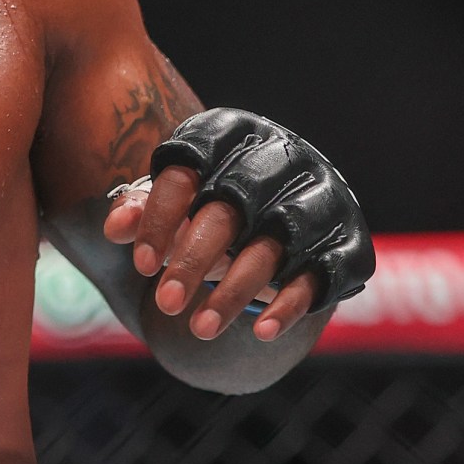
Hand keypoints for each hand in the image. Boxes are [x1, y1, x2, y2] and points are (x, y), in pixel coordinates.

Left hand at [103, 108, 372, 342]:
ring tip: (199, 329)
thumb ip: (145, 210)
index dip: (162, 216)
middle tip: (165, 303)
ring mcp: (320, 196)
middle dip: (195, 257)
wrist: (288, 207)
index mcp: (232, 133)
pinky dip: (289, 304)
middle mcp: (281, 156)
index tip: (141, 266)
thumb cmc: (215, 203)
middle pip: (232, 207)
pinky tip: (259, 331)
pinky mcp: (347, 239)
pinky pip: (320, 274)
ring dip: (237, 290)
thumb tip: (116, 227)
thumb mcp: (178, 201)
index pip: (189, 167)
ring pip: (275, 244)